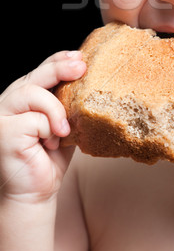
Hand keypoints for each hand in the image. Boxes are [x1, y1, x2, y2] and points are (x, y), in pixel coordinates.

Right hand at [0, 51, 85, 203]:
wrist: (35, 193)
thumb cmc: (49, 158)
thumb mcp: (64, 123)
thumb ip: (68, 102)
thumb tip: (89, 77)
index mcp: (24, 96)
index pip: (41, 69)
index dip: (59, 60)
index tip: (79, 57)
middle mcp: (9, 101)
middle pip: (36, 75)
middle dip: (60, 68)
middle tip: (81, 68)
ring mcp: (2, 115)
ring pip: (33, 93)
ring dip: (55, 109)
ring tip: (64, 130)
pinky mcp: (3, 131)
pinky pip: (34, 119)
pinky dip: (48, 129)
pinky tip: (50, 144)